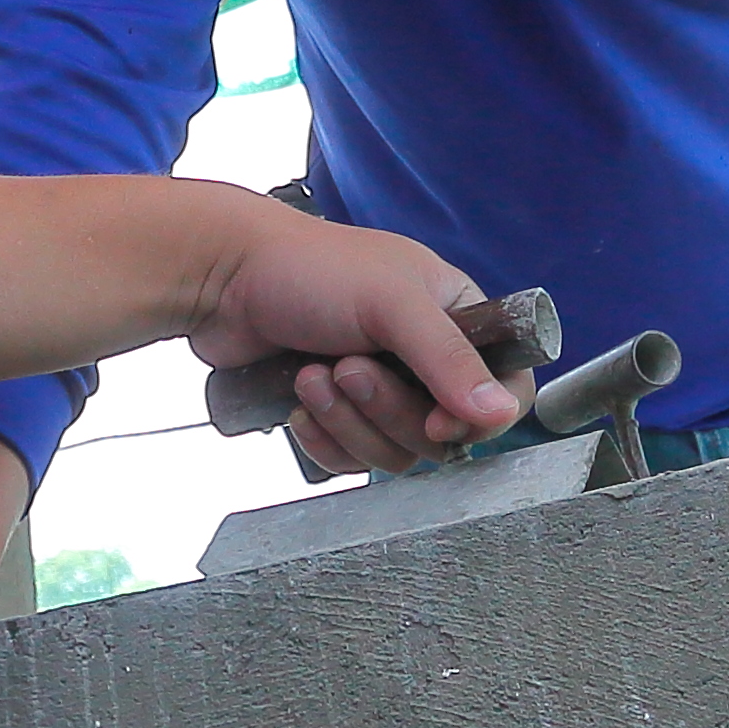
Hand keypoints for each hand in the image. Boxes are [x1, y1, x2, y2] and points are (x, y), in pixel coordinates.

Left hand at [186, 195, 522, 478]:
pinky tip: (298, 401)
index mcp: (455, 315)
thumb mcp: (392, 303)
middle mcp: (424, 355)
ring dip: (351, 422)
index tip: (441, 419)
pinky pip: (352, 459)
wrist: (222, 278)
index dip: (481, 414)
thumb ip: (449, 359)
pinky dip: (325, 438)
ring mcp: (380, 387)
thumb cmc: (309, 268)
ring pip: (396, 450)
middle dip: (390, 410)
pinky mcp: (337, 414)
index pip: (506, 383)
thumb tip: (499, 414)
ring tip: (313, 376)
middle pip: (444, 431)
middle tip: (350, 370)